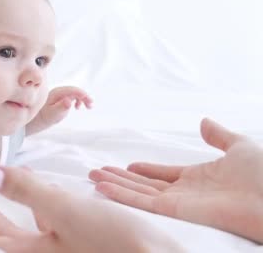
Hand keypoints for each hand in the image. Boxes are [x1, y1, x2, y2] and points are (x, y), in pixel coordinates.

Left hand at [0, 165, 181, 251]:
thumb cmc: (112, 241)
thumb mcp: (63, 210)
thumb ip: (24, 190)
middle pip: (15, 237)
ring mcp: (70, 249)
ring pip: (39, 228)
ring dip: (26, 208)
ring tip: (18, 186)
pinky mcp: (89, 243)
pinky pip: (61, 225)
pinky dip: (52, 209)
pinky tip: (57, 195)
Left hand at [26, 86, 92, 134]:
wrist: (34, 118)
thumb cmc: (43, 117)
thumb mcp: (52, 114)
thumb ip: (61, 107)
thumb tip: (69, 101)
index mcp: (57, 93)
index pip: (73, 90)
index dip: (83, 95)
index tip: (90, 103)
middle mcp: (58, 91)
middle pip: (75, 90)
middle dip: (84, 97)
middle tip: (90, 106)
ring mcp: (59, 94)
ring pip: (74, 93)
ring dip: (82, 98)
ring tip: (87, 107)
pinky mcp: (59, 98)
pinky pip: (71, 96)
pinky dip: (77, 100)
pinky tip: (77, 108)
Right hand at [89, 118, 262, 243]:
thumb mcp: (241, 147)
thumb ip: (219, 136)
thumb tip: (204, 121)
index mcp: (200, 178)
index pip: (165, 175)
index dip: (146, 170)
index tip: (129, 163)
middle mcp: (185, 193)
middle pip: (145, 185)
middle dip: (121, 178)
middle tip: (97, 171)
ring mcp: (178, 203)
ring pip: (137, 193)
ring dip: (114, 185)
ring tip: (92, 176)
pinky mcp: (173, 211)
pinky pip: (141, 203)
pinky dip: (120, 195)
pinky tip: (102, 187)